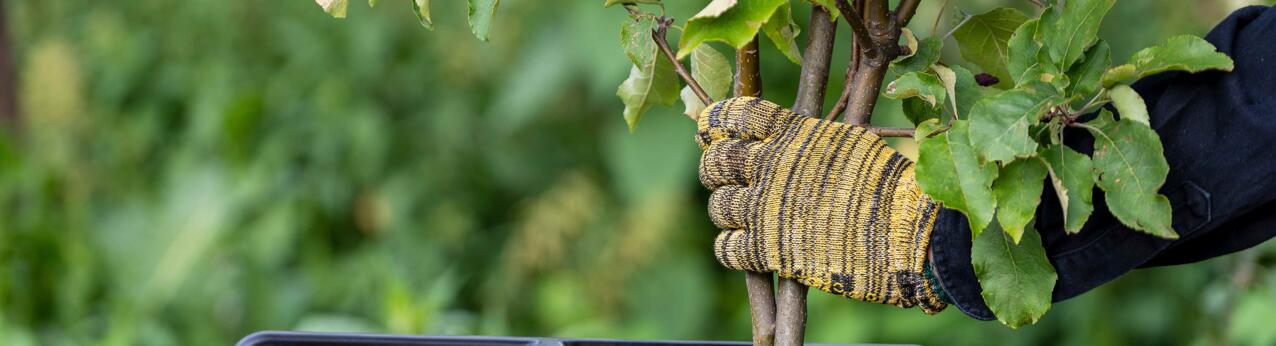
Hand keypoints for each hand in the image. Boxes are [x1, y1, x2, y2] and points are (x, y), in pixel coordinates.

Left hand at [696, 97, 945, 312]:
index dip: (716, 123)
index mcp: (790, 134)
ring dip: (727, 211)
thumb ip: (808, 138)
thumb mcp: (848, 142)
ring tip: (744, 216)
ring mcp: (764, 209)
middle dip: (716, 169)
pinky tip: (747, 249)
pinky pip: (726, 248)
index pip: (732, 116)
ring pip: (718, 207)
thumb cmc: (888, 184)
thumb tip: (787, 134)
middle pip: (715, 162)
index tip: (710, 131)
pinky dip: (731, 249)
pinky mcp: (767, 250)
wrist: (906, 231)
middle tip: (726, 178)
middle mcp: (769, 167)